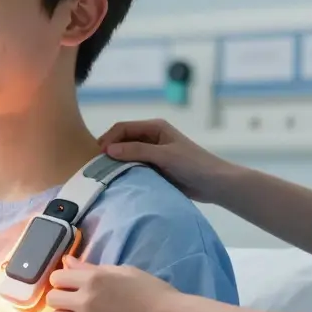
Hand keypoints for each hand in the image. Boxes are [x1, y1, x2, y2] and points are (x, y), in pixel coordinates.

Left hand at [46, 256, 182, 311]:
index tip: (72, 284)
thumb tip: (67, 262)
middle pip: (52, 298)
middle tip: (74, 300)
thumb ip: (91, 268)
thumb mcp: (122, 271)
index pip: (56, 277)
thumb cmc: (151, 290)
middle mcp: (85, 300)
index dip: (63, 280)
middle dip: (60, 297)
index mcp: (93, 279)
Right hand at [97, 118, 230, 202]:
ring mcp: (152, 153)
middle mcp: (151, 137)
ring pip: (126, 154)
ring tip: (104, 174)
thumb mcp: (165, 155)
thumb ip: (137, 151)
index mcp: (154, 127)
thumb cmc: (193, 164)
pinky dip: (125, 171)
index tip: (99, 155)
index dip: (109, 138)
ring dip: (116, 162)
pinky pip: (134, 166)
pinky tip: (117, 180)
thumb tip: (109, 149)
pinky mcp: (154, 167)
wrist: (215, 184)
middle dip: (110, 150)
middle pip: (122, 140)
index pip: (123, 128)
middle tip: (97, 166)